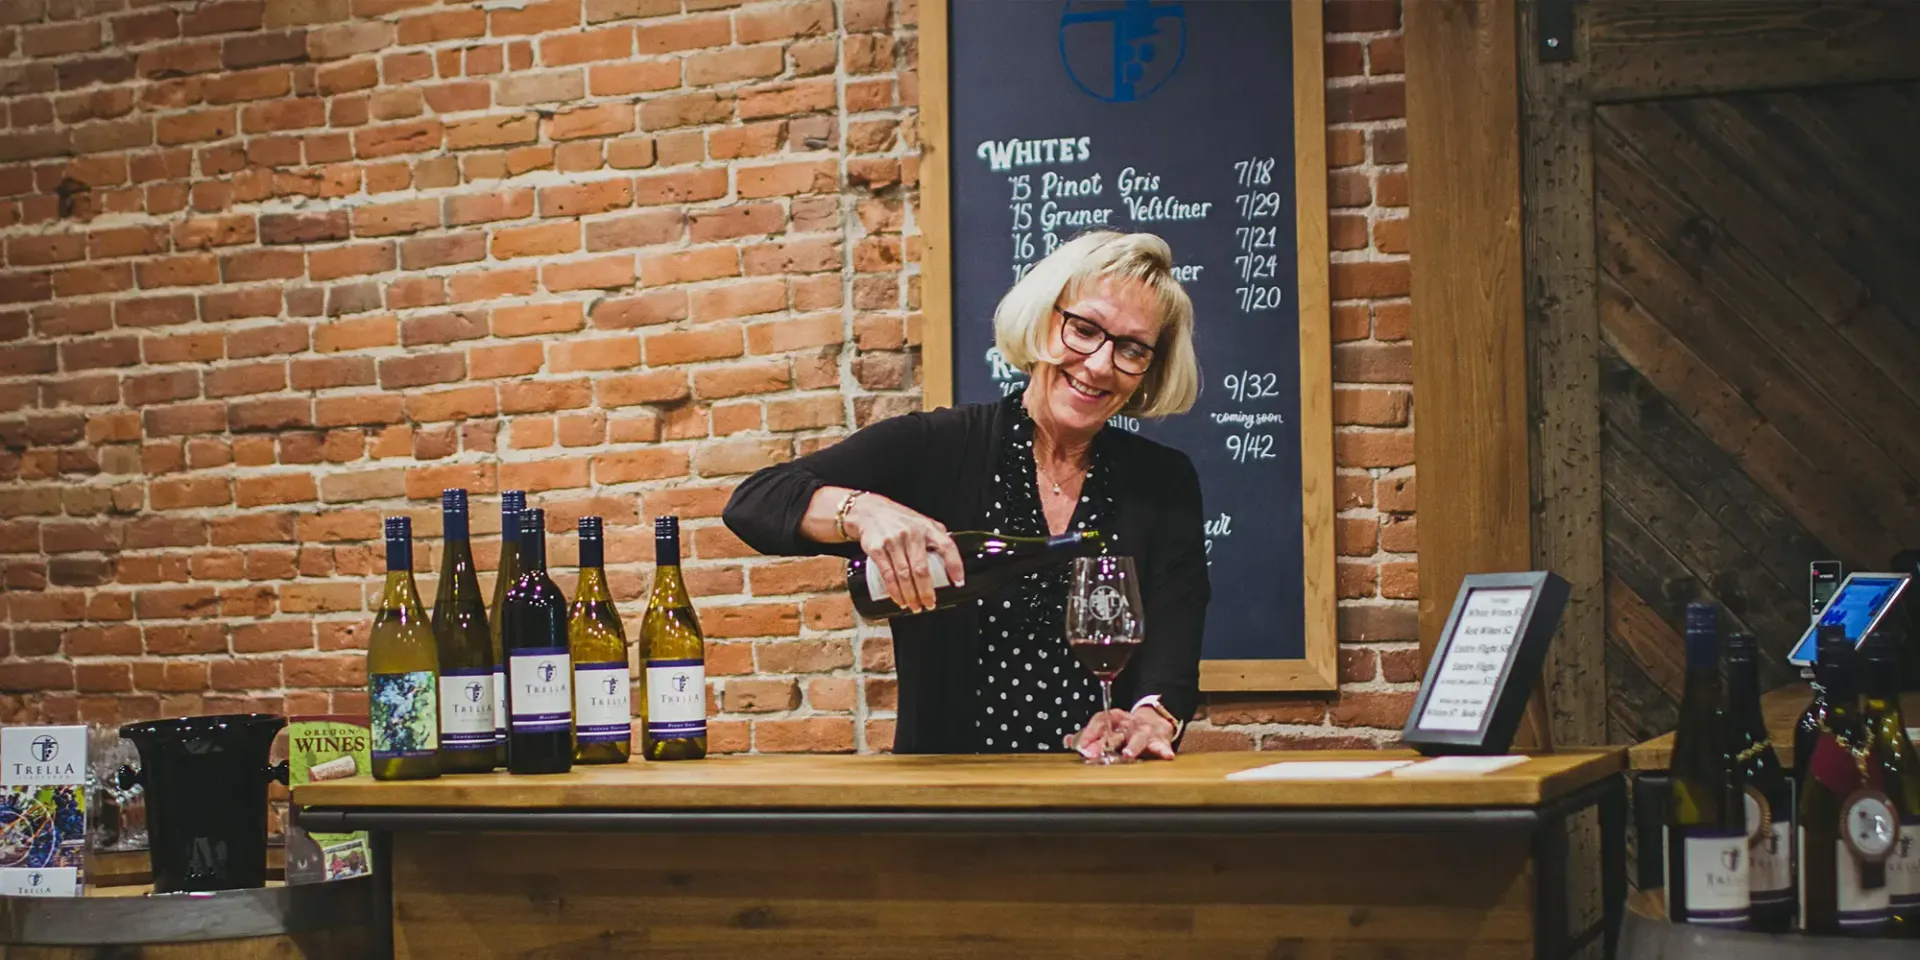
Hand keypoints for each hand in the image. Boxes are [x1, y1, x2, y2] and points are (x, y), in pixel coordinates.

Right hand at [846, 494, 963, 613]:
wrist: (869, 511)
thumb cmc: (898, 518)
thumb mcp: (921, 521)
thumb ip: (936, 535)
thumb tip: (951, 557)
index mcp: (927, 528)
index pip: (946, 546)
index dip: (955, 565)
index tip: (958, 582)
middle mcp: (911, 534)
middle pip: (922, 569)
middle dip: (926, 592)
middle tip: (929, 604)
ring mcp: (893, 541)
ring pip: (904, 575)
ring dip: (911, 596)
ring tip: (915, 606)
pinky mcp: (877, 548)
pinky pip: (887, 575)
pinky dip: (894, 591)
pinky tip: (899, 600)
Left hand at [1068, 707, 1176, 760]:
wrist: (1155, 720)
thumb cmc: (1126, 730)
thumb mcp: (1107, 729)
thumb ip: (1088, 736)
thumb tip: (1068, 740)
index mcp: (1114, 718)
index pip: (1100, 721)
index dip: (1089, 733)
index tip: (1082, 746)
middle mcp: (1128, 723)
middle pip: (1116, 732)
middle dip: (1105, 743)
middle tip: (1094, 753)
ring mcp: (1145, 730)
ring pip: (1139, 736)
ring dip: (1133, 745)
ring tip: (1128, 753)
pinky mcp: (1161, 738)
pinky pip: (1163, 744)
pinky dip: (1164, 750)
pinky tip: (1166, 756)